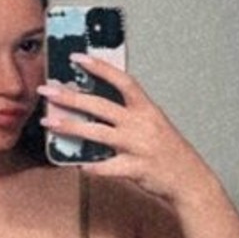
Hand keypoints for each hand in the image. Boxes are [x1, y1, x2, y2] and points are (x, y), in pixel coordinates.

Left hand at [38, 54, 210, 205]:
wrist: (190, 179)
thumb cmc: (170, 151)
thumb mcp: (155, 123)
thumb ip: (131, 112)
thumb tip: (99, 104)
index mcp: (147, 109)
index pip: (122, 81)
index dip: (100, 67)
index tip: (77, 58)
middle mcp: (141, 124)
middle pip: (100, 105)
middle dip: (71, 97)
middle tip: (48, 90)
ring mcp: (137, 147)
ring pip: (96, 133)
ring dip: (70, 126)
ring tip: (49, 122)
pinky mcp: (135, 169)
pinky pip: (106, 167)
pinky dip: (91, 167)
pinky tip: (77, 165)